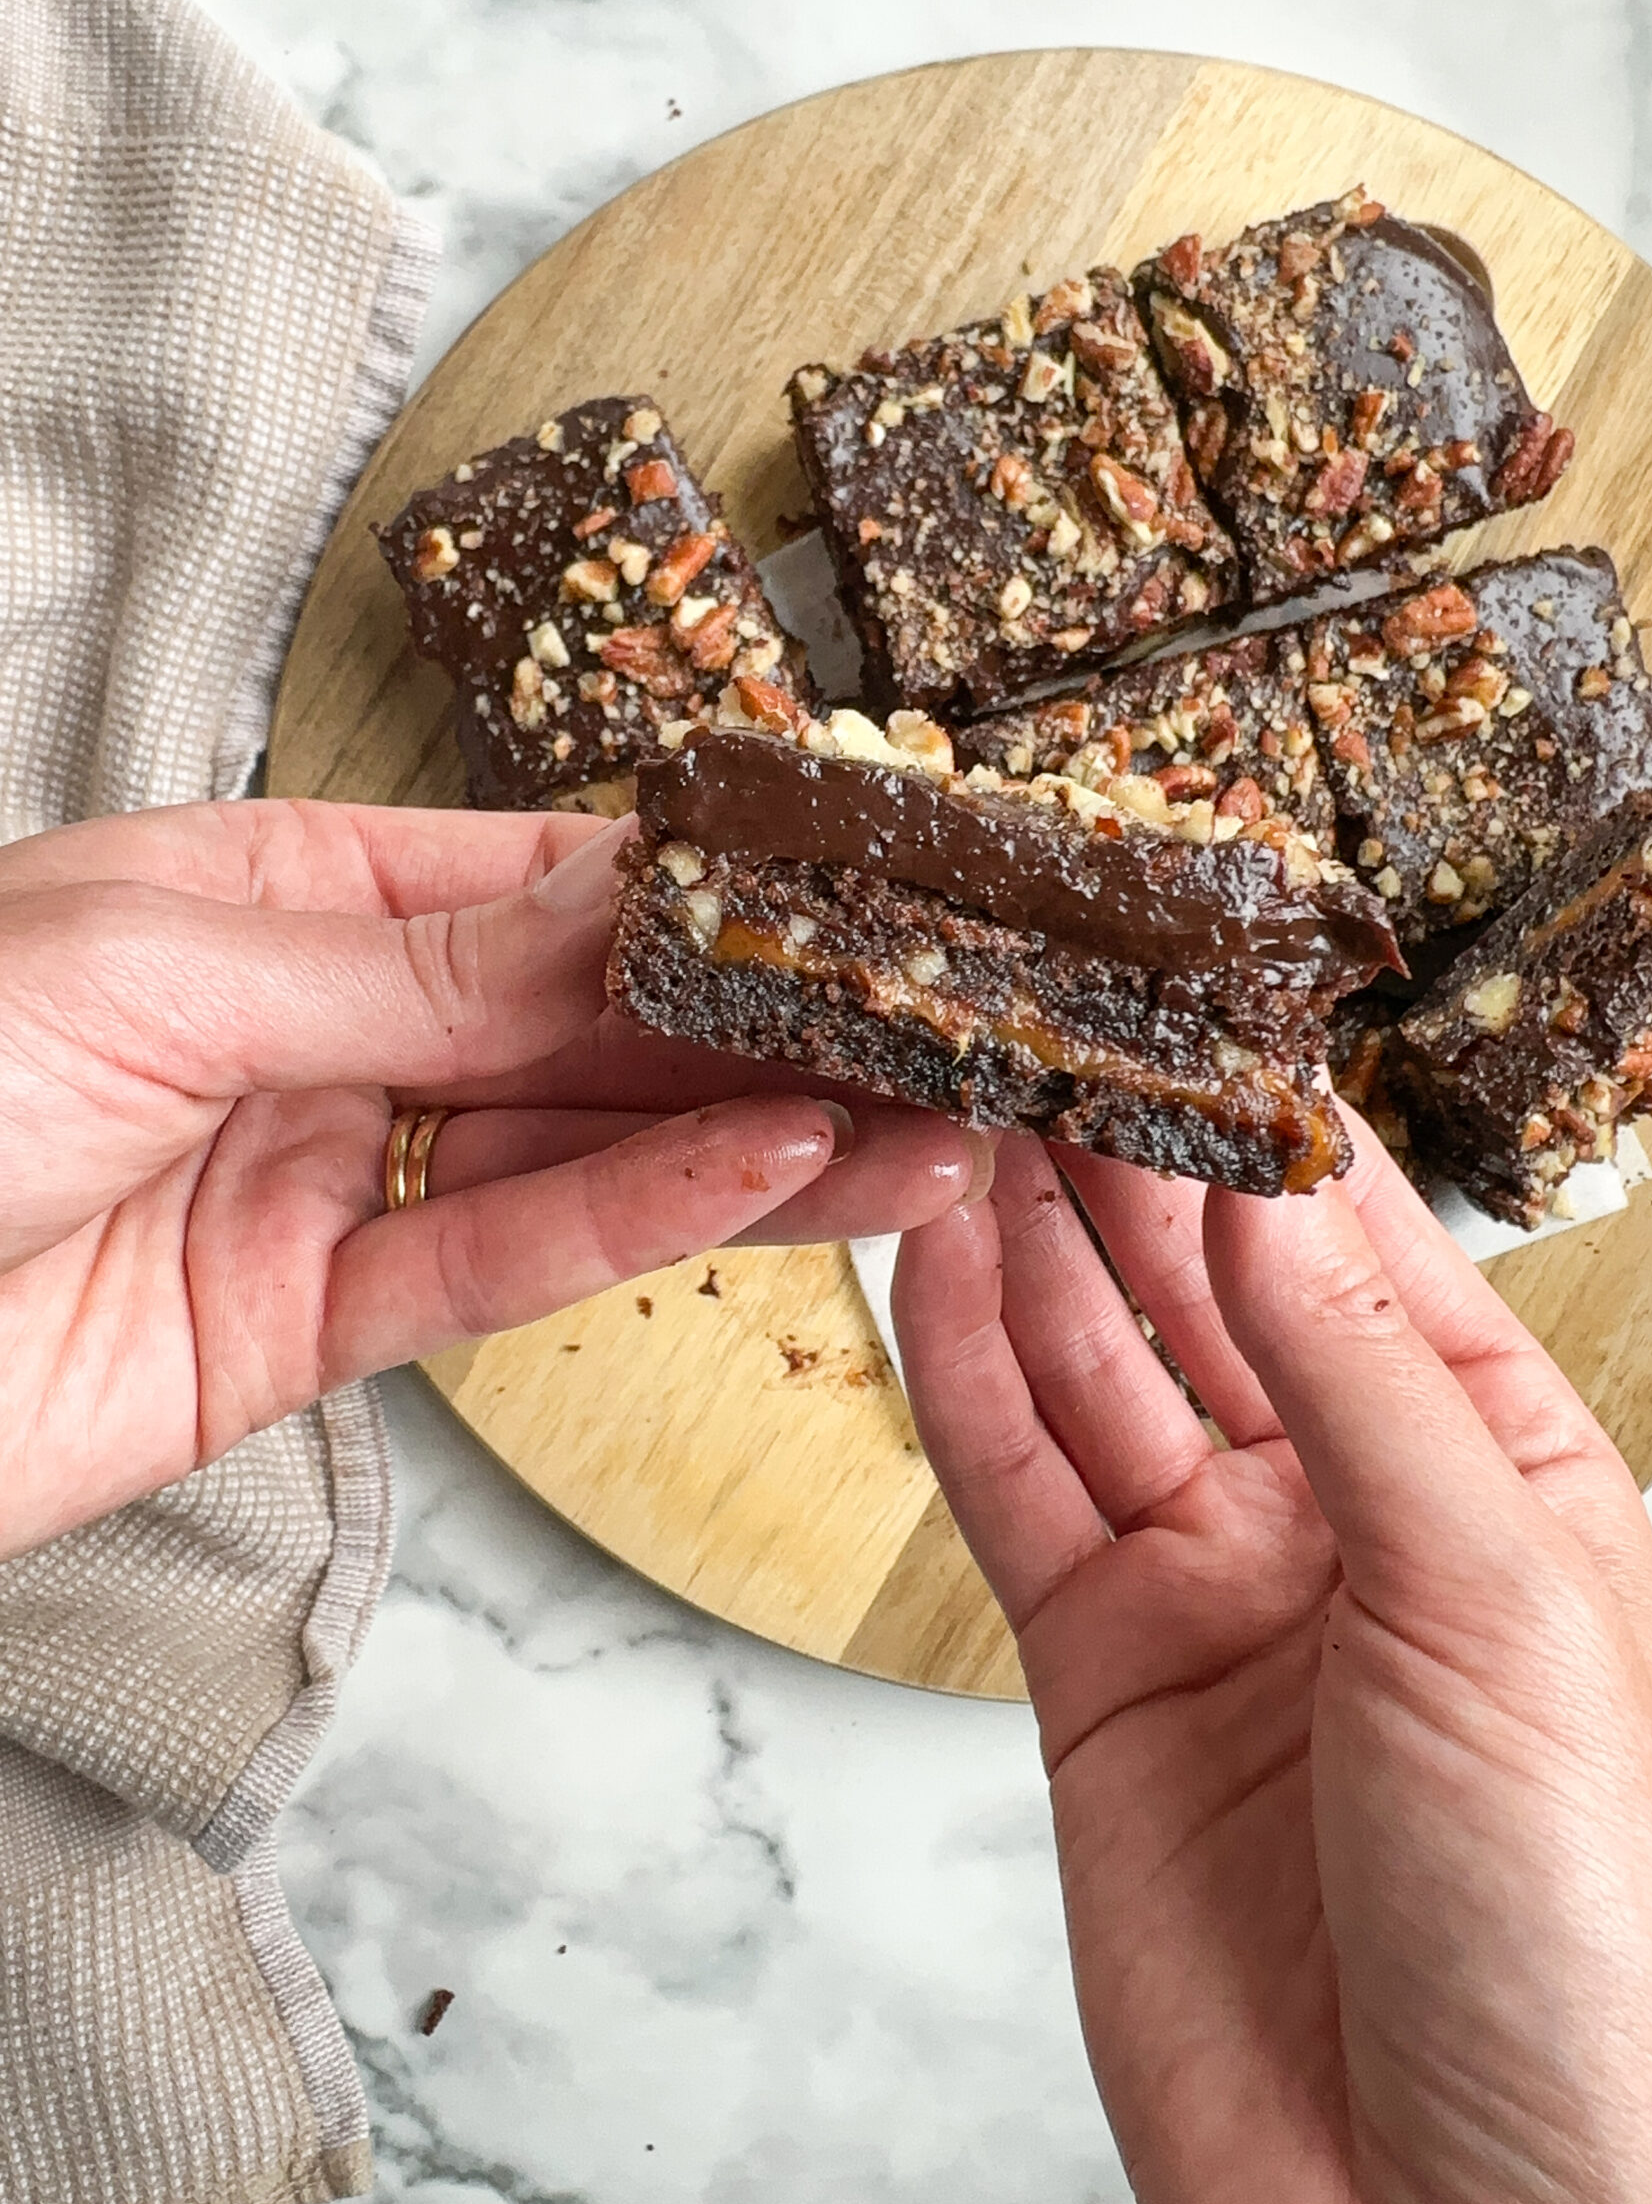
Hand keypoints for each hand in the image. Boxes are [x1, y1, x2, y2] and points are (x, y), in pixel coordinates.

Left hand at [0, 798, 987, 1557]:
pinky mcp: (310, 1332)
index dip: (694, 877)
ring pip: (580, 1149)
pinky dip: (642, 1225)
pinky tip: (775, 1175)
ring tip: (926, 1113)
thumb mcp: (165, 959)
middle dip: (758, 1015)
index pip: (528, 871)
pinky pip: (504, 1266)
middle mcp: (315, 1026)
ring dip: (756, 1133)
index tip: (847, 876)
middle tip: (933, 1012)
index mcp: (268, 886)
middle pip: (581, 1014)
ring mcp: (322, 1179)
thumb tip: (639, 897)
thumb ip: (423, 957)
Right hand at [894, 1128, 1651, 2203]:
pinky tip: (931, 1264)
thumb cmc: (1576, 1946)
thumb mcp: (1497, 1606)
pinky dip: (965, 1373)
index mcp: (1501, 1476)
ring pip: (1100, 1368)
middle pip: (1216, 1289)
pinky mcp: (1101, 1680)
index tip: (1187, 1001)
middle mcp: (1353, 1518)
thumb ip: (1360, 1377)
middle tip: (1044, 1025)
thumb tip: (1266, 1176)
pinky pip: (1016, 1487)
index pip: (1368, 1246)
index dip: (1272, 1123)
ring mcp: (1219, 1594)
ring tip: (966, 1103)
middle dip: (1129, 1160)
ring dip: (1033, 1240)